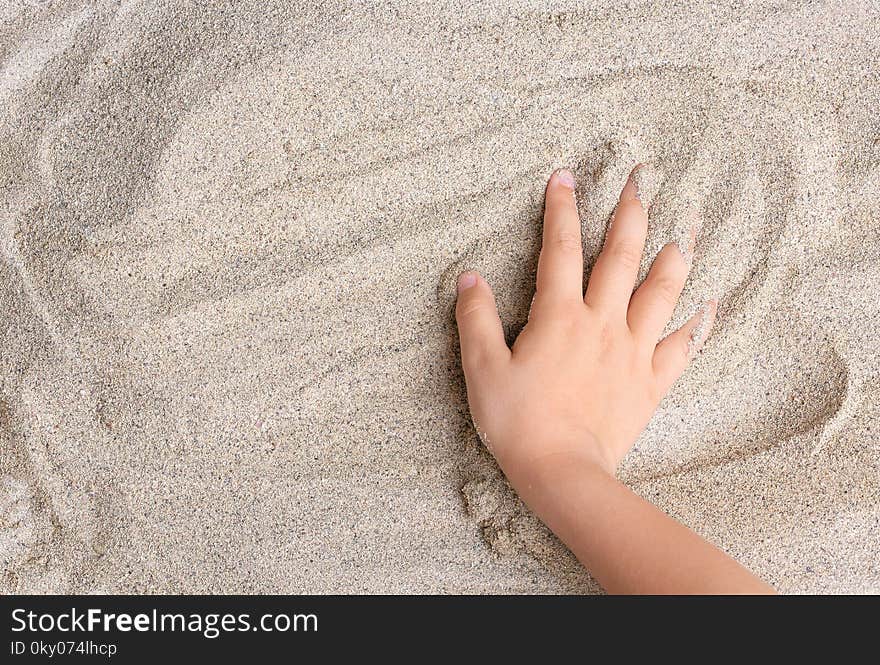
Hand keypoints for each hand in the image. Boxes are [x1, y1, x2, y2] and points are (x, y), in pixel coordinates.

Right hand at [455, 166, 715, 481]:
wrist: (563, 473)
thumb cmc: (518, 423)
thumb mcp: (482, 369)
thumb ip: (476, 318)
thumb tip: (470, 277)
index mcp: (560, 316)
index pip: (561, 249)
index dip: (562, 209)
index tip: (566, 178)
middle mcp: (602, 324)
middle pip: (622, 258)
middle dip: (631, 214)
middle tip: (640, 181)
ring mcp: (632, 352)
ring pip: (661, 293)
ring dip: (672, 259)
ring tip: (683, 233)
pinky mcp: (651, 382)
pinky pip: (683, 346)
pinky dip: (699, 324)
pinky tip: (711, 305)